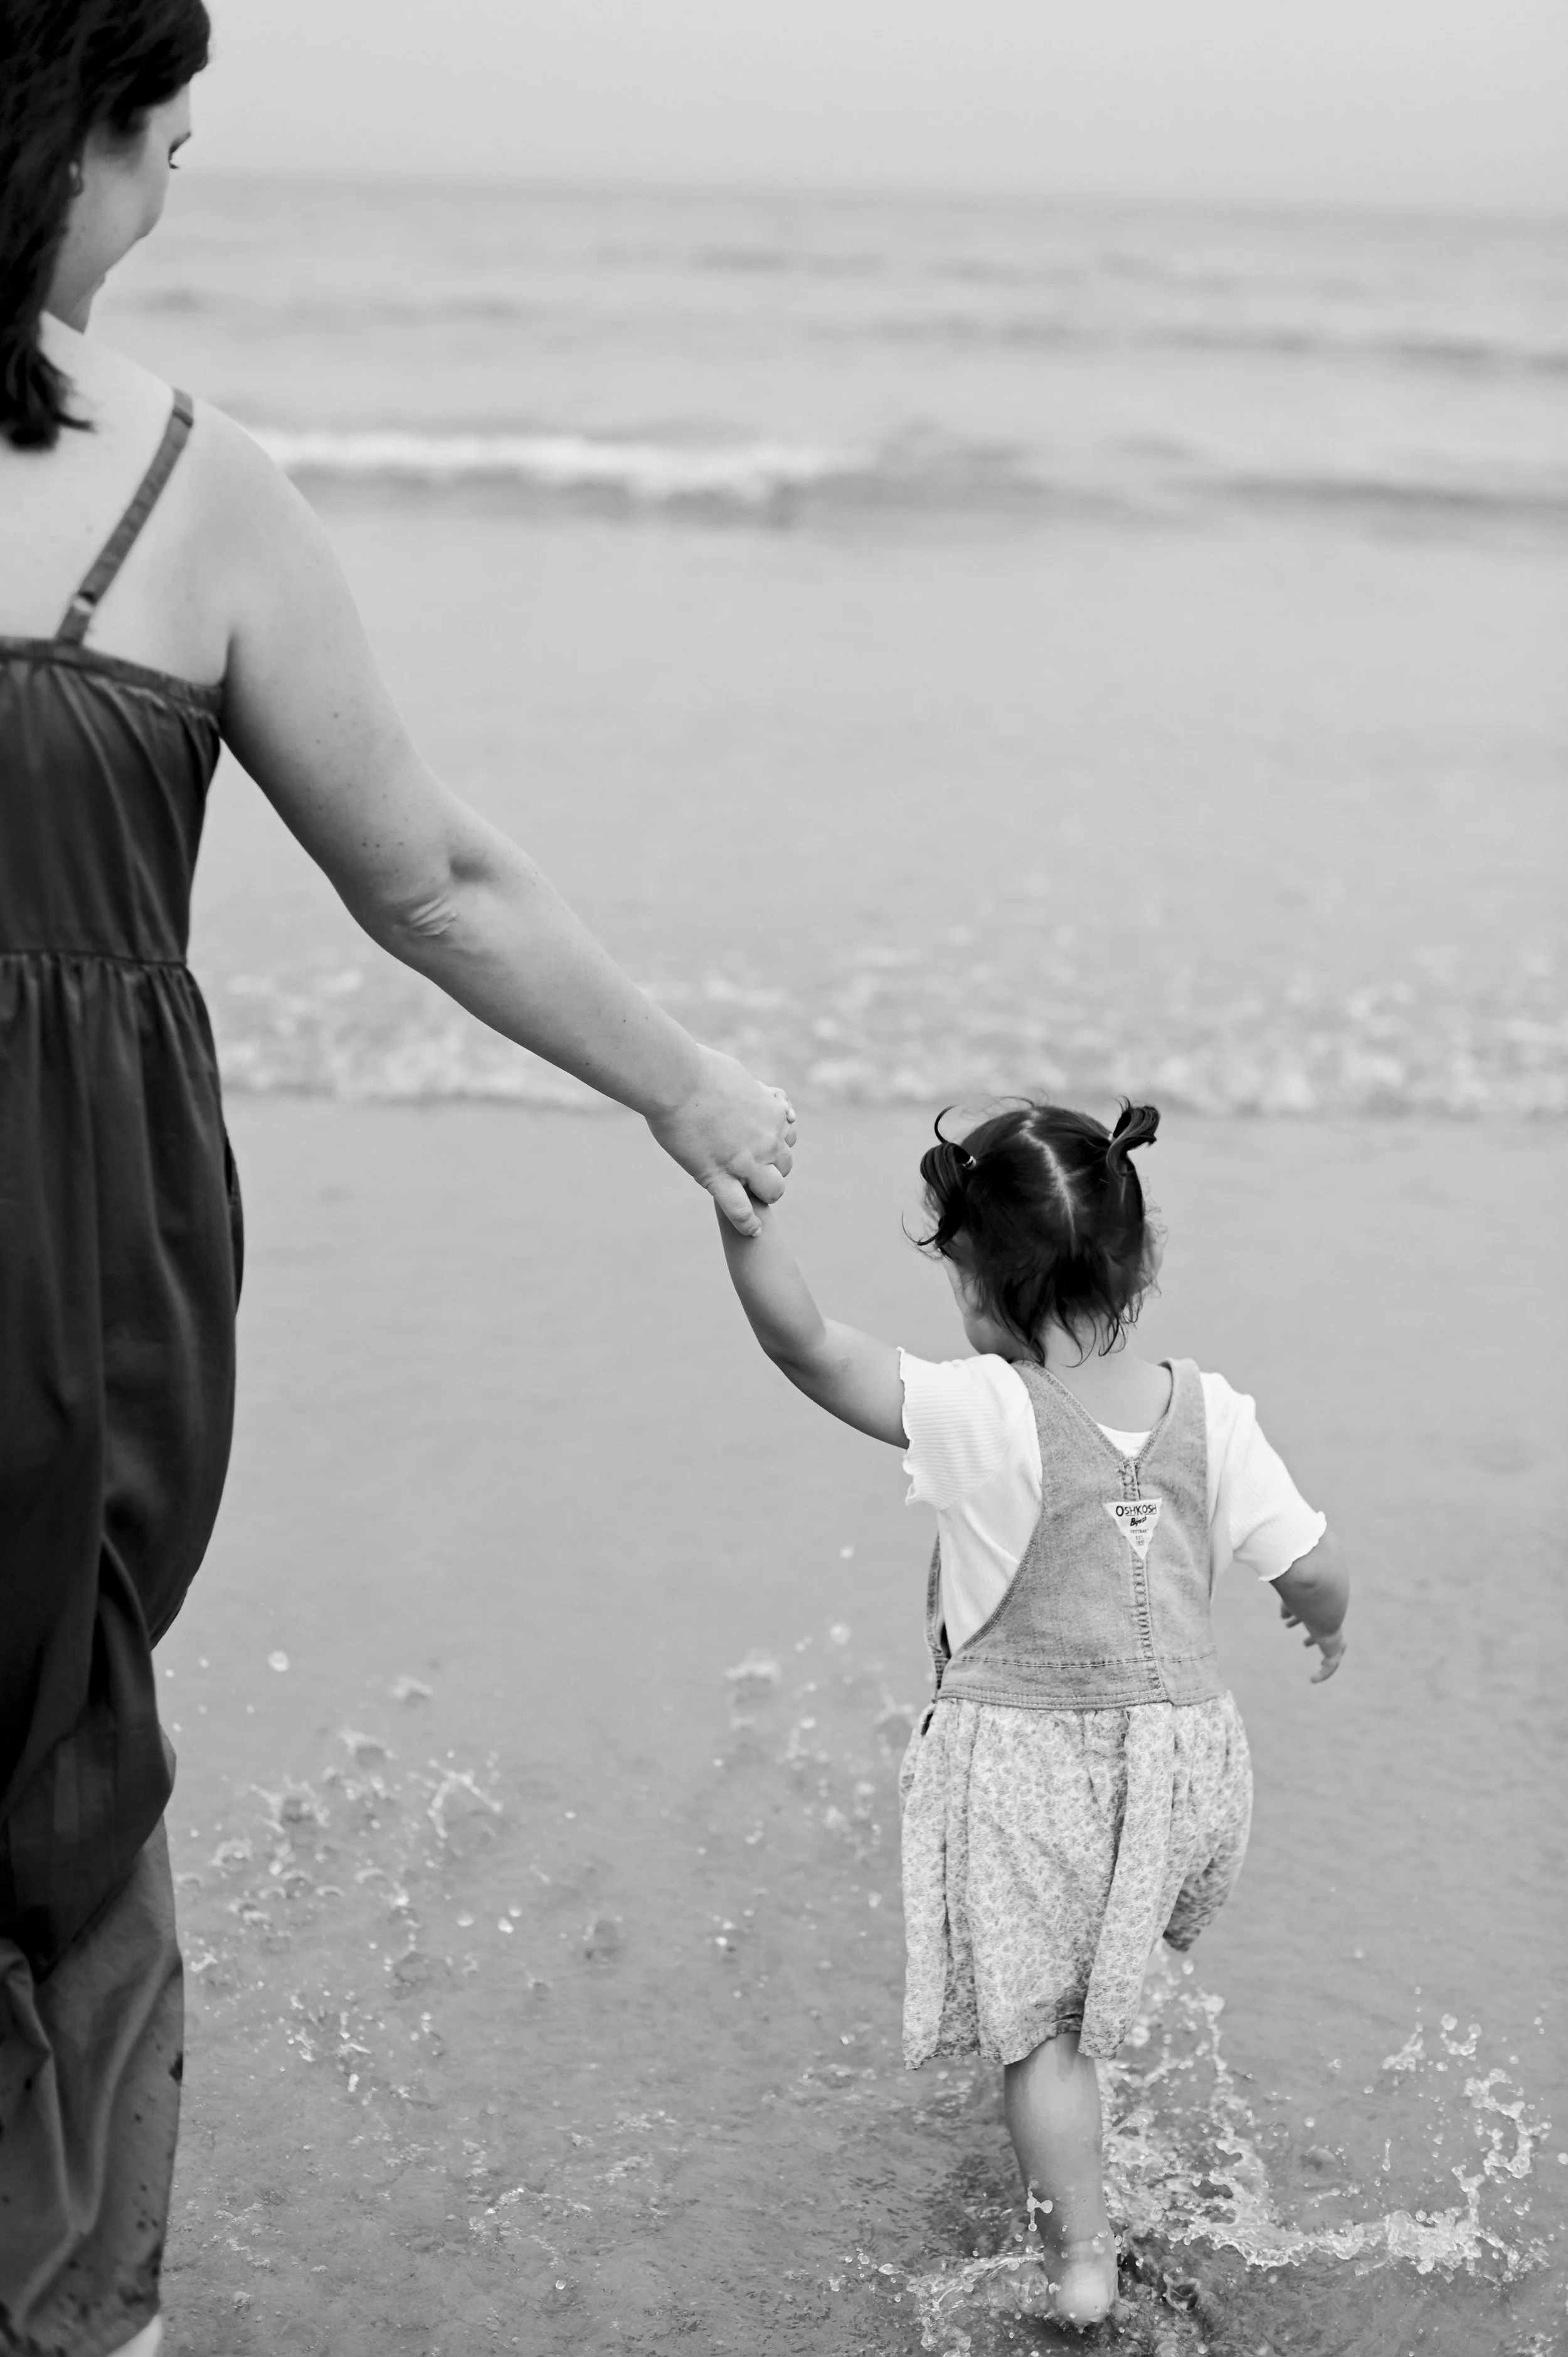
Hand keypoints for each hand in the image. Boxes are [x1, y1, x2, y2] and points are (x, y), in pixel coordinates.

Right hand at [646, 1048, 796, 1234]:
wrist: (675, 1079)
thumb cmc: (699, 1069)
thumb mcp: (737, 1075)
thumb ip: (752, 1091)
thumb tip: (759, 1093)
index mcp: (773, 1113)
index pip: (789, 1137)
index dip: (775, 1142)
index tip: (760, 1143)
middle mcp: (766, 1140)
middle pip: (784, 1166)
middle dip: (770, 1168)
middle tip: (751, 1169)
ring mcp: (744, 1161)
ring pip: (773, 1191)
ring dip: (765, 1194)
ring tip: (753, 1195)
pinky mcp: (717, 1177)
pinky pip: (741, 1211)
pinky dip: (748, 1224)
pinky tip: (751, 1229)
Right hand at [1278, 1595, 1346, 1682]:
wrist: (1321, 1604)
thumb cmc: (1305, 1599)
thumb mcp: (1292, 1601)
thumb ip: (1287, 1607)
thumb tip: (1283, 1617)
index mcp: (1319, 1611)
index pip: (1309, 1616)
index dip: (1299, 1619)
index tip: (1287, 1623)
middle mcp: (1329, 1624)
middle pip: (1324, 1634)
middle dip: (1314, 1638)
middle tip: (1304, 1643)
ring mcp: (1333, 1638)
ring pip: (1333, 1651)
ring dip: (1325, 1658)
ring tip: (1319, 1663)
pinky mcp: (1333, 1649)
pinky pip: (1331, 1665)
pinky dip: (1323, 1674)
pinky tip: (1313, 1680)